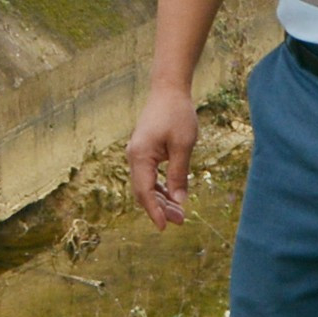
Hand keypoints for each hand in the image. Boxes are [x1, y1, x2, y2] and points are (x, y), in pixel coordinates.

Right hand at [126, 84, 201, 223]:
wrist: (168, 90)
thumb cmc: (177, 114)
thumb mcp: (183, 145)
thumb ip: (179, 174)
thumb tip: (179, 201)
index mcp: (140, 155)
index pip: (144, 191)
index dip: (154, 211)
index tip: (165, 227)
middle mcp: (134, 156)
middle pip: (144, 191)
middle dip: (161, 208)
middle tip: (181, 221)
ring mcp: (138, 154)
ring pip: (146, 185)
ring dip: (162, 200)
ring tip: (180, 213)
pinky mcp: (145, 152)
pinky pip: (150, 176)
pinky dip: (161, 188)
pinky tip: (173, 197)